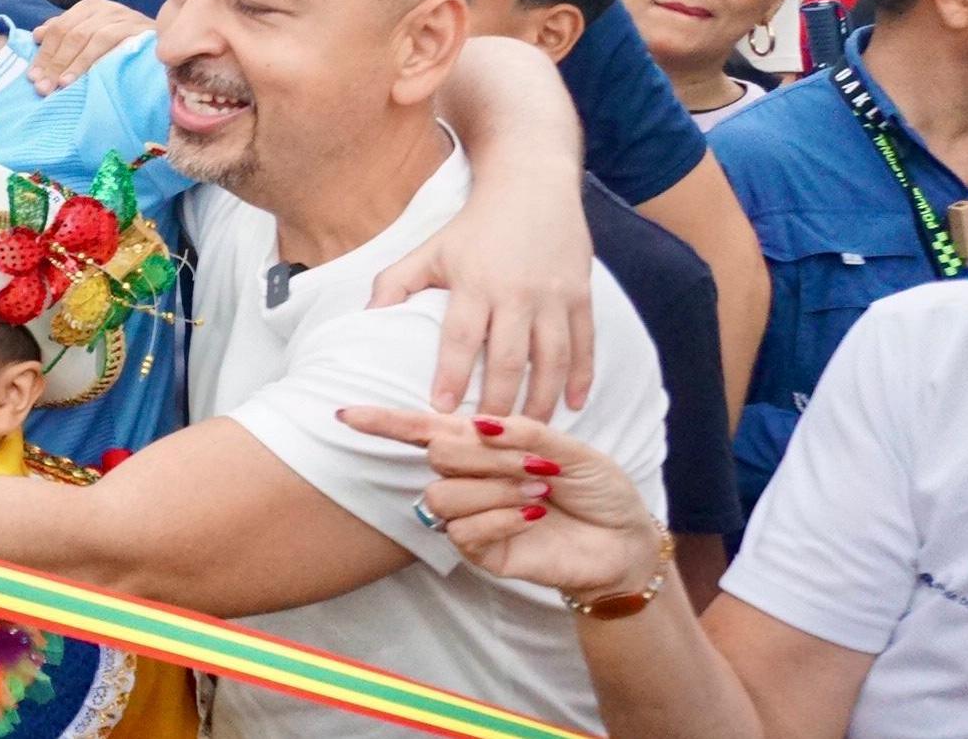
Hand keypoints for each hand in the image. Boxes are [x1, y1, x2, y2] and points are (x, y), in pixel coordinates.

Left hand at [25, 0, 150, 93]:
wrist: (163, 46)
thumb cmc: (123, 45)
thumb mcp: (91, 38)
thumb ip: (65, 34)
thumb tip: (37, 35)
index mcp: (90, 7)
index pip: (59, 28)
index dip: (44, 54)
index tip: (31, 78)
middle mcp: (106, 8)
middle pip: (71, 33)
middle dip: (54, 62)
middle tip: (42, 87)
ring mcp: (124, 17)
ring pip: (89, 37)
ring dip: (71, 63)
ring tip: (59, 85)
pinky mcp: (139, 29)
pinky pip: (112, 42)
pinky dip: (93, 60)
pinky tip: (85, 76)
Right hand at [337, 407, 663, 601]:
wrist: (624, 541)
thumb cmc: (598, 489)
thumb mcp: (570, 450)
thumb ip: (525, 433)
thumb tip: (480, 422)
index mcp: (480, 447)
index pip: (420, 430)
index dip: (382, 422)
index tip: (343, 415)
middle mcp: (467, 480)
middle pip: (437, 454)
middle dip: (487, 454)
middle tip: (536, 465)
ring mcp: (471, 517)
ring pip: (443, 495)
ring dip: (494, 489)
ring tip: (538, 494)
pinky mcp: (481, 552)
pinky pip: (463, 531)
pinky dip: (500, 517)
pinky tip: (533, 518)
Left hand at [372, 186, 595, 418]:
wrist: (532, 185)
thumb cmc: (473, 226)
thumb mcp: (429, 250)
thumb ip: (395, 284)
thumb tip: (363, 319)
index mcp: (476, 282)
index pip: (461, 337)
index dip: (452, 375)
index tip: (441, 410)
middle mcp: (517, 292)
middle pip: (510, 358)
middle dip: (499, 402)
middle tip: (487, 439)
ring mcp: (554, 296)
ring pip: (552, 359)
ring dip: (542, 400)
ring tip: (528, 433)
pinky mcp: (582, 295)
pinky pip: (585, 344)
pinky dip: (581, 377)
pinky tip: (573, 406)